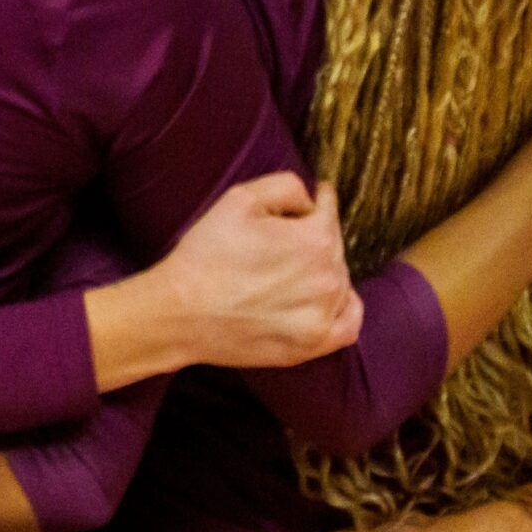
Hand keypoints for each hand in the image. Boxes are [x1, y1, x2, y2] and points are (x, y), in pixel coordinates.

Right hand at [154, 174, 360, 369]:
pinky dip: (342, 307)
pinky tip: (323, 299)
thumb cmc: (207, 254)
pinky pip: (349, 323)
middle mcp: (328, 279)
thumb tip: (310, 200)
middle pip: (333, 246)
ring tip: (288, 269)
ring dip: (321, 269)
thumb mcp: (239, 199)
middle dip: (313, 236)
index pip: (328, 211)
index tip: (317, 196)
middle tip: (281, 238)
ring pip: (339, 280)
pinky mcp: (313, 345)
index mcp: (315, 240)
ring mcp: (323, 316)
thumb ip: (286, 186)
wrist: (181, 313)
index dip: (319, 200)